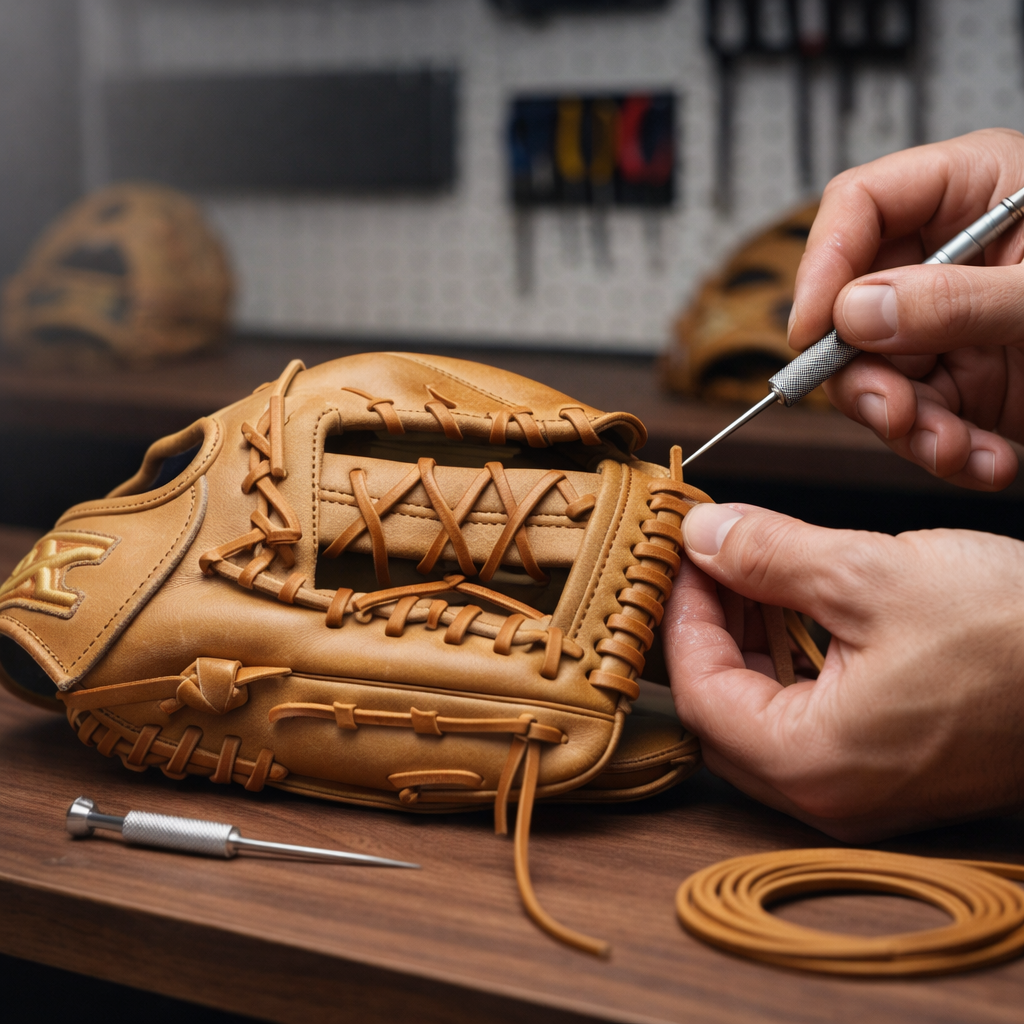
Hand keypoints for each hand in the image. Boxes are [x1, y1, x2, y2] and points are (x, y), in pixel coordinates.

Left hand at [664, 501, 1023, 841]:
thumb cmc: (1015, 634)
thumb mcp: (871, 573)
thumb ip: (769, 554)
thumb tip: (702, 534)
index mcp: (814, 762)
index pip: (699, 691)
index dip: (682, 615)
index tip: (683, 557)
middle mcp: (830, 794)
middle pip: (722, 709)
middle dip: (710, 627)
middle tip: (709, 561)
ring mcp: (862, 788)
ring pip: (763, 713)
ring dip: (747, 639)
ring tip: (752, 571)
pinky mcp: (891, 767)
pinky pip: (810, 719)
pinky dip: (791, 660)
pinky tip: (799, 605)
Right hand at [790, 128, 1023, 490]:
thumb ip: (958, 299)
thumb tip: (858, 311)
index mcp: (975, 193)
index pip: (862, 207)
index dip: (823, 264)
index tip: (813, 329)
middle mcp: (951, 261)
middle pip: (854, 307)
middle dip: (865, 374)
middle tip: (891, 412)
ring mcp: (955, 326)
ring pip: (878, 376)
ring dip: (907, 427)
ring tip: (952, 449)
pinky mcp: (969, 382)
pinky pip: (921, 419)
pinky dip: (945, 452)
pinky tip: (986, 459)